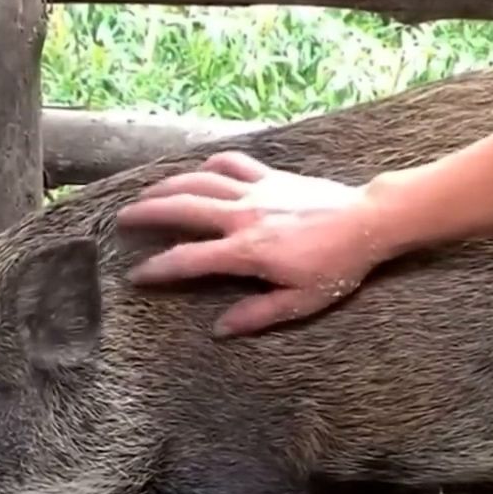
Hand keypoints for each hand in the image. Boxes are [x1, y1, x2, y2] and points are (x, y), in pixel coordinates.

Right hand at [114, 150, 383, 336]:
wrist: (368, 222)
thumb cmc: (338, 266)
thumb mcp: (301, 302)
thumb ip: (258, 314)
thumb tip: (220, 330)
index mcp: (247, 251)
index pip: (189, 259)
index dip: (158, 269)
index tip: (136, 275)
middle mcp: (244, 216)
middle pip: (182, 208)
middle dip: (147, 212)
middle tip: (123, 219)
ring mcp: (257, 191)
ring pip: (201, 180)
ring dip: (169, 184)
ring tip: (148, 192)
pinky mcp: (273, 176)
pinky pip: (235, 163)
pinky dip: (213, 164)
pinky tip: (202, 170)